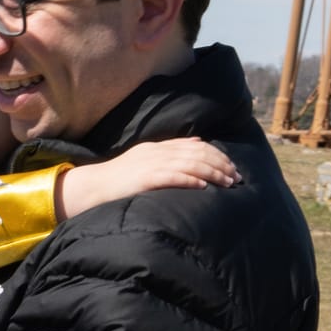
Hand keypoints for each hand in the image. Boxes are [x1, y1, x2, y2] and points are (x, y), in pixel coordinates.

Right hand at [58, 140, 239, 215]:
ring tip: (228, 182)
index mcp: (158, 148)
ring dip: (212, 173)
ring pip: (190, 164)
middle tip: (237, 177)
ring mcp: (151, 165)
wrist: (93, 187)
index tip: (232, 167)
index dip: (216, 155)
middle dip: (220, 164)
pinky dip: (191, 180)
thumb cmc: (119, 179)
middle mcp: (157, 152)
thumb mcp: (145, 160)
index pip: (194, 146)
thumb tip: (198, 142)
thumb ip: (170, 152)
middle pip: (197, 154)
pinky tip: (204, 186)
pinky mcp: (145, 178)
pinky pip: (173, 177)